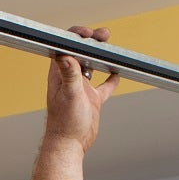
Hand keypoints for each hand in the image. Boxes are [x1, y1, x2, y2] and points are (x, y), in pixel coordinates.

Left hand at [45, 25, 119, 150]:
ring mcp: (81, 88)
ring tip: (110, 47)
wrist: (69, 145)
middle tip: (104, 35)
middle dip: (92, 41)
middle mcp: (69, 78)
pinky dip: (111, 79)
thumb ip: (69, 74)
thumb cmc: (65, 123)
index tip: (89, 34)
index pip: (65, 46)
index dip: (76, 36)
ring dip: (101, 55)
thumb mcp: (70, 95)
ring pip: (92, 65)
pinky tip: (118, 72)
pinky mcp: (92, 100)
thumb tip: (64, 53)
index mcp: (60, 73)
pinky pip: (104, 86)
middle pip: (81, 52)